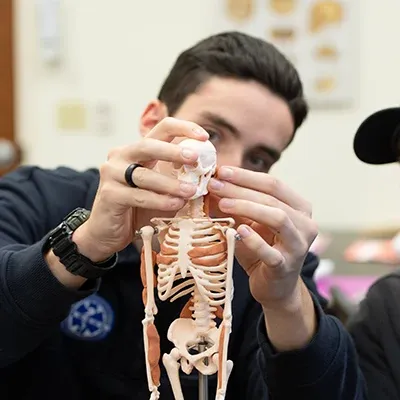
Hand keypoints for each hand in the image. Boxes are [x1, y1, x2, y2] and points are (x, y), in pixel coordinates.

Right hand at [74, 117, 208, 261]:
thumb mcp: (160, 188)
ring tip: (192, 191)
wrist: (106, 232)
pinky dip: (159, 200)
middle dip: (174, 151)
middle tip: (196, 159)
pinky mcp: (109, 194)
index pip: (161, 129)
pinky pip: (139, 196)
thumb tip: (208, 172)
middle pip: (148, 145)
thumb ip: (177, 177)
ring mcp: (111, 173)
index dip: (184, 128)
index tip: (205, 137)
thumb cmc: (137, 208)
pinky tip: (175, 204)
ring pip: (145, 175)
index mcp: (136, 150)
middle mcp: (121, 156)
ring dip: (171, 184)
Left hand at [208, 166, 317, 309]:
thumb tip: (213, 184)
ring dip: (248, 208)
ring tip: (223, 204)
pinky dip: (254, 240)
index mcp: (299, 207)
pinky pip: (271, 252)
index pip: (273, 184)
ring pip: (278, 218)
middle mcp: (305, 224)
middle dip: (241, 189)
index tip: (221, 171)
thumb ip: (238, 204)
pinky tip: (238, 230)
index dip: (246, 176)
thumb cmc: (263, 249)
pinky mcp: (286, 267)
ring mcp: (298, 246)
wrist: (275, 287)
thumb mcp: (250, 222)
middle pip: (273, 199)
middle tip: (215, 185)